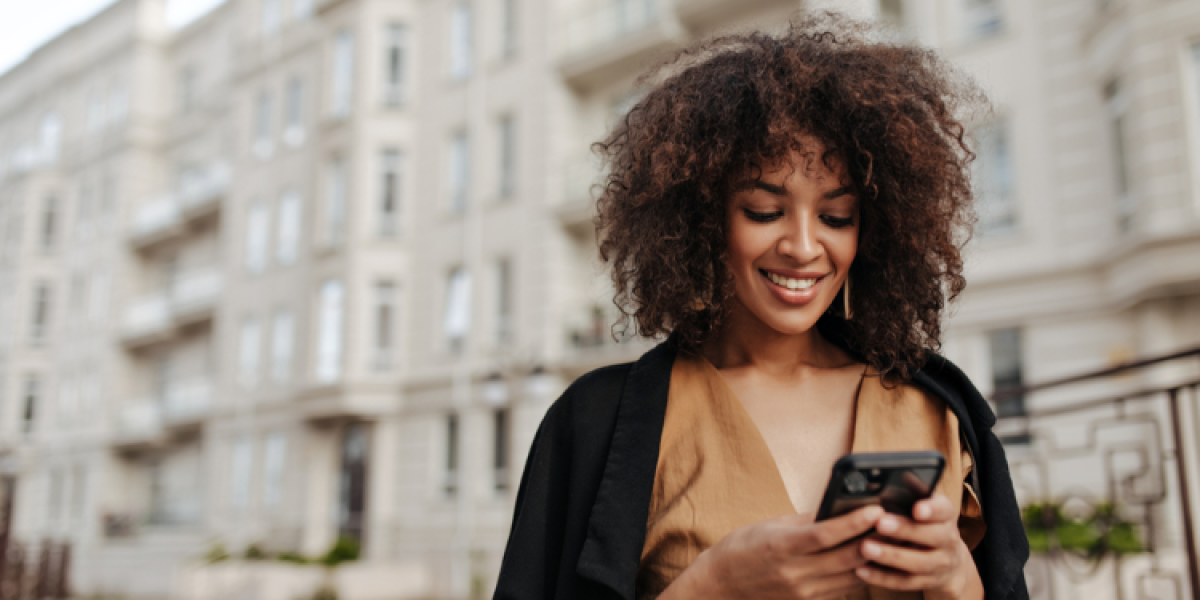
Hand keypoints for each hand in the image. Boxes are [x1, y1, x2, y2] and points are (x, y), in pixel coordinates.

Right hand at [660, 506, 882, 599]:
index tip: (875, 509)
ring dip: (872, 558)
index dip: (853, 522)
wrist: (721, 586)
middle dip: (873, 540)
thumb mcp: (771, 526)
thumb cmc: (742, 549)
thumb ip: (806, 521)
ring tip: (889, 539)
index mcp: (781, 547)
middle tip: (894, 523)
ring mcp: (802, 592)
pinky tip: (868, 558)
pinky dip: (858, 573)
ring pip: (850, 576)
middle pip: (845, 558)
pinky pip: (842, 589)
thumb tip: (837, 509)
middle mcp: (794, 573)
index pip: (825, 534)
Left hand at [854, 494, 982, 598]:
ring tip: (865, 547)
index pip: (944, 509)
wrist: (948, 559)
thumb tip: (899, 473)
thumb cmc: (924, 521)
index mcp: (945, 515)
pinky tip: (861, 569)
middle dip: (905, 530)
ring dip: (890, 555)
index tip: (917, 508)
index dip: (932, 509)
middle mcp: (947, 540)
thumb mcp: (922, 503)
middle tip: (880, 523)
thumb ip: (911, 491)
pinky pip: (904, 582)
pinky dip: (882, 577)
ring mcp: (939, 564)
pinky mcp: (926, 582)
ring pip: (917, 563)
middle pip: (931, 536)